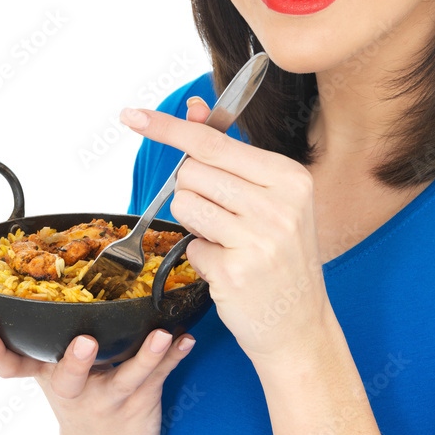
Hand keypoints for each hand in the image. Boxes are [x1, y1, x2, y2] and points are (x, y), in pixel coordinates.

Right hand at [0, 325, 194, 434]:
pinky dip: (174, 357)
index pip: (11, 364)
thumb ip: (34, 348)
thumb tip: (4, 303)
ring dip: (146, 355)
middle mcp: (75, 391)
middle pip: (68, 376)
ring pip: (126, 377)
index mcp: (48, 376)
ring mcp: (108, 401)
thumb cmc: (77, 406)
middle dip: (75, 360)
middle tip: (84, 342)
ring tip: (161, 335)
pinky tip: (187, 340)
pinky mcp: (139, 405)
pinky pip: (158, 378)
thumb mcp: (50, 380)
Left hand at [121, 95, 332, 368]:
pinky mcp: (236, 270)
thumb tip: (194, 108)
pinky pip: (189, 245)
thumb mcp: (269, 200)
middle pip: (192, 172)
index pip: (213, 142)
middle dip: (193, 192)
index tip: (134, 115)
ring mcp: (259, 237)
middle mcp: (279, 202)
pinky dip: (200, 257)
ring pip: (184, 204)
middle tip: (225, 219)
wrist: (300, 326)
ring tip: (227, 242)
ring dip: (194, 224)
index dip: (169, 128)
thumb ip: (227, 155)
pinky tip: (229, 269)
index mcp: (289, 177)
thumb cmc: (280, 258)